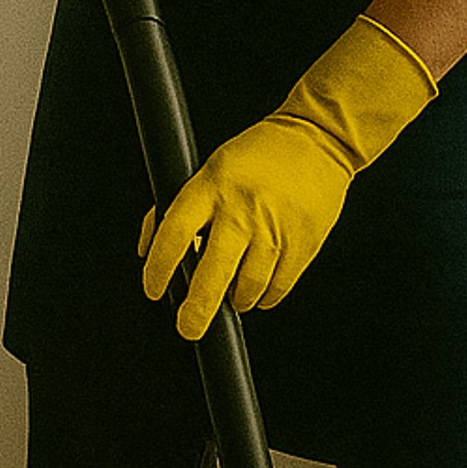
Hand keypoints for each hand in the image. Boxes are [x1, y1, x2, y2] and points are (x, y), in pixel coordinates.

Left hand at [141, 16, 436, 339]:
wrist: (317, 140)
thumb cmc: (255, 155)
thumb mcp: (207, 169)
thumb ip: (177, 208)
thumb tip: (149, 251)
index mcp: (211, 186)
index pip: (174, 233)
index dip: (158, 268)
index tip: (153, 289)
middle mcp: (241, 210)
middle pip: (212, 273)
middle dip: (196, 309)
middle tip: (187, 327)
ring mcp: (274, 229)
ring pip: (247, 288)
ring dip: (234, 301)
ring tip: (229, 296)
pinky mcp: (303, 245)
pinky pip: (278, 289)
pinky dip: (263, 298)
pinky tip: (256, 290)